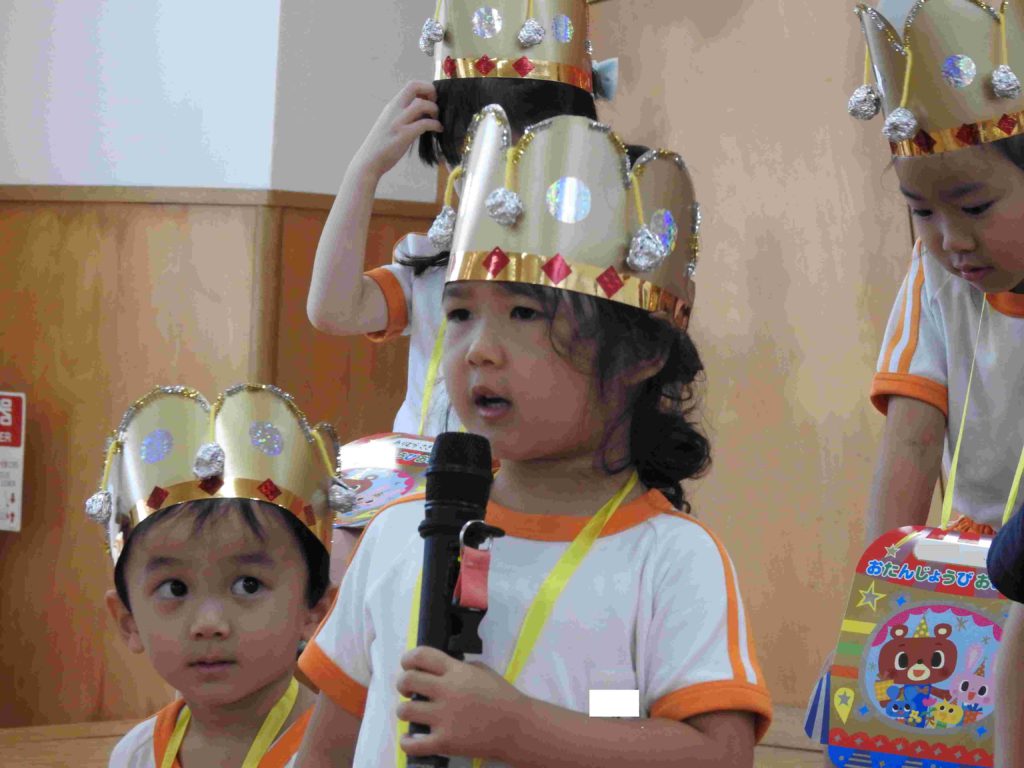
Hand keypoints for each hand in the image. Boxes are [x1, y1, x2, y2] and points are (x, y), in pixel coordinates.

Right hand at [355, 82, 441, 178]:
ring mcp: (398, 122)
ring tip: (436, 119)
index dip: (425, 88)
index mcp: (392, 106)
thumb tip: (423, 111)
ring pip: (421, 104)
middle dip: (430, 91)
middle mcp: (394, 110)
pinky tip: (438, 129)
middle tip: (436, 104)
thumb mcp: (391, 123)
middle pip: (414, 86)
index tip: (431, 100)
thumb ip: (404, 115)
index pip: (411, 85)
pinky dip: (435, 125)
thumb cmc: (382, 145)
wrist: (369, 161)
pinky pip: (424, 124)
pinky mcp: (403, 135)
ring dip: (434, 109)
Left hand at [396, 646, 528, 761]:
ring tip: (412, 713)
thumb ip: (461, 667)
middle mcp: (447, 691)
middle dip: (402, 683)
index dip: (408, 658)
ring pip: (405, 711)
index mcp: (457, 671)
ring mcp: (444, 717)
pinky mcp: (445, 742)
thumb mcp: (484, 671)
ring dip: (404, 711)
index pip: (422, 655)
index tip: (407, 665)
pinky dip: (406, 742)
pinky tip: (410, 739)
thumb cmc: (503, 697)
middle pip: (408, 680)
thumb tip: (440, 668)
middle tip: (407, 690)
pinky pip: (413, 744)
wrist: (518, 728)